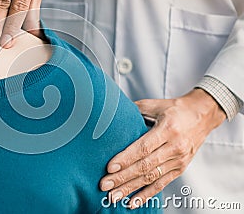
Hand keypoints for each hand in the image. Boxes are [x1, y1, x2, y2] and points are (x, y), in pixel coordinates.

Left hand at [99, 89, 225, 208]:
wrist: (203, 115)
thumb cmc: (175, 108)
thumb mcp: (155, 104)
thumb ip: (135, 109)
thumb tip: (112, 112)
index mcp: (168, 129)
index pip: (143, 147)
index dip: (126, 159)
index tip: (110, 167)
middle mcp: (175, 147)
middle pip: (145, 166)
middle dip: (123, 177)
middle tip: (105, 185)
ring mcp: (179, 160)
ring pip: (151, 178)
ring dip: (131, 188)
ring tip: (114, 195)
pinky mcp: (180, 169)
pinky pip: (161, 184)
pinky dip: (146, 195)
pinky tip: (132, 202)